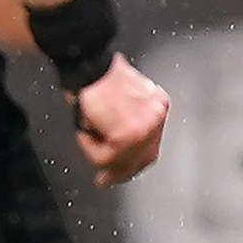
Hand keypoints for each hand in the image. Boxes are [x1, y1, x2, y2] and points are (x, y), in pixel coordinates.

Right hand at [70, 56, 168, 187]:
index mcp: (158, 104)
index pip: (151, 144)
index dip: (133, 162)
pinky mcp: (126, 135)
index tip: (118, 172)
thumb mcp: (120, 98)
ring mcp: (145, 127)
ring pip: (119, 160)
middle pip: (142, 158)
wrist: (87, 62)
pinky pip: (103, 157)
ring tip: (85, 133)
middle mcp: (157, 115)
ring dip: (96, 152)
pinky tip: (84, 128)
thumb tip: (117, 152)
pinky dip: (88, 146)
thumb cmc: (96, 75)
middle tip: (103, 180)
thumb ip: (125, 119)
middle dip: (121, 171)